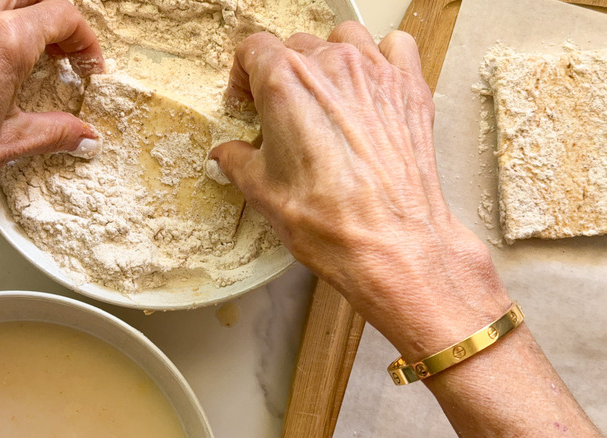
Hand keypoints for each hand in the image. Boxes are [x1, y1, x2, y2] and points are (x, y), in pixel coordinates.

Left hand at [0, 0, 101, 236]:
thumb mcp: (6, 145)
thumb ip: (53, 130)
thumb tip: (79, 134)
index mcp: (0, 43)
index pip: (60, 14)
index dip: (82, 37)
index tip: (82, 59)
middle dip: (46, 18)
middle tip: (53, 47)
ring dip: (0, 15)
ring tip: (4, 48)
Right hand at [211, 23, 510, 357]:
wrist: (390, 244)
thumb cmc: (328, 220)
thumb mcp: (263, 192)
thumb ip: (237, 161)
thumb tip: (224, 154)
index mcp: (284, 84)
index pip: (254, 48)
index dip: (244, 73)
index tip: (246, 98)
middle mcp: (330, 66)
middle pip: (297, 45)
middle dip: (283, 72)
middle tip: (283, 109)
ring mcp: (374, 73)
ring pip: (345, 38)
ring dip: (330, 57)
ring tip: (327, 92)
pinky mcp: (408, 88)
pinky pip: (396, 47)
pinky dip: (382, 58)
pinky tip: (373, 87)